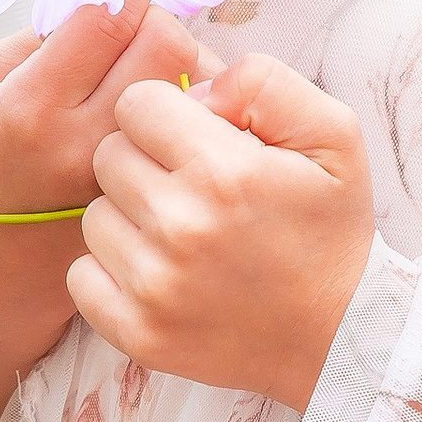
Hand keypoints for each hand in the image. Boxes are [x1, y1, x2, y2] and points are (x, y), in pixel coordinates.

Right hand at [0, 0, 203, 421]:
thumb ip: (31, 40)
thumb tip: (99, 5)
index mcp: (32, 109)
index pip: (112, 14)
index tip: (107, 11)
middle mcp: (87, 147)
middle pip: (169, 44)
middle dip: (158, 26)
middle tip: (135, 41)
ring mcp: (130, 183)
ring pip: (198, 91)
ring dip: (182, 72)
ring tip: (146, 87)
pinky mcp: (156, 210)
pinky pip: (200, 144)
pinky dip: (192, 122)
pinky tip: (161, 131)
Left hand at [74, 54, 374, 410]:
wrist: (339, 338)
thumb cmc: (330, 229)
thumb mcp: (333, 135)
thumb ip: (266, 83)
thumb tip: (197, 88)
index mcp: (225, 171)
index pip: (136, 103)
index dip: (165, 113)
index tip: (193, 139)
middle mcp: (182, 227)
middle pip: (108, 155)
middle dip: (144, 160)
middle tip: (189, 187)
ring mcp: (154, 286)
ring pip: (94, 214)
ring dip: (128, 216)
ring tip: (179, 233)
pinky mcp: (137, 332)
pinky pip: (81, 275)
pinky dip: (111, 271)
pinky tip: (158, 271)